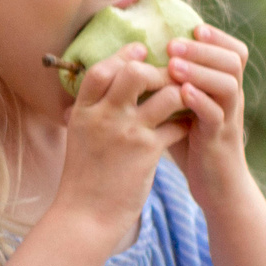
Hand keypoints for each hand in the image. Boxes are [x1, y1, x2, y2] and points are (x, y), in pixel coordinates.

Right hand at [52, 44, 189, 240]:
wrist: (85, 217)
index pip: (100, 69)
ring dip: (178, 92)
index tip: (141, 49)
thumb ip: (91, 112)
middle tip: (168, 74)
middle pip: (134, 72)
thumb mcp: (78, 138)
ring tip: (183, 97)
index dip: (122, 55)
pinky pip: (177, 125)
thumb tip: (103, 89)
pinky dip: (185, 122)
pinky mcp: (147, 152)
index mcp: (83, 111)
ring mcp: (127, 133)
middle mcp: (104, 116)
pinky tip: (187, 125)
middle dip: (156, 69)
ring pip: (164, 94)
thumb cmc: (83, 178)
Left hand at [164, 24, 249, 196]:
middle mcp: (231, 98)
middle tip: (173, 45)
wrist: (215, 186)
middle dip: (203, 49)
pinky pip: (216, 115)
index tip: (193, 28)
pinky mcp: (218, 139)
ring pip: (227, 85)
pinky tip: (182, 93)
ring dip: (200, 71)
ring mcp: (228, 118)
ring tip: (173, 65)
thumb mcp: (184, 107)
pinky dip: (200, 101)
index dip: (217, 37)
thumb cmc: (192, 142)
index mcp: (225, 87)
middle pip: (233, 61)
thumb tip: (139, 56)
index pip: (233, 51)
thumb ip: (172, 83)